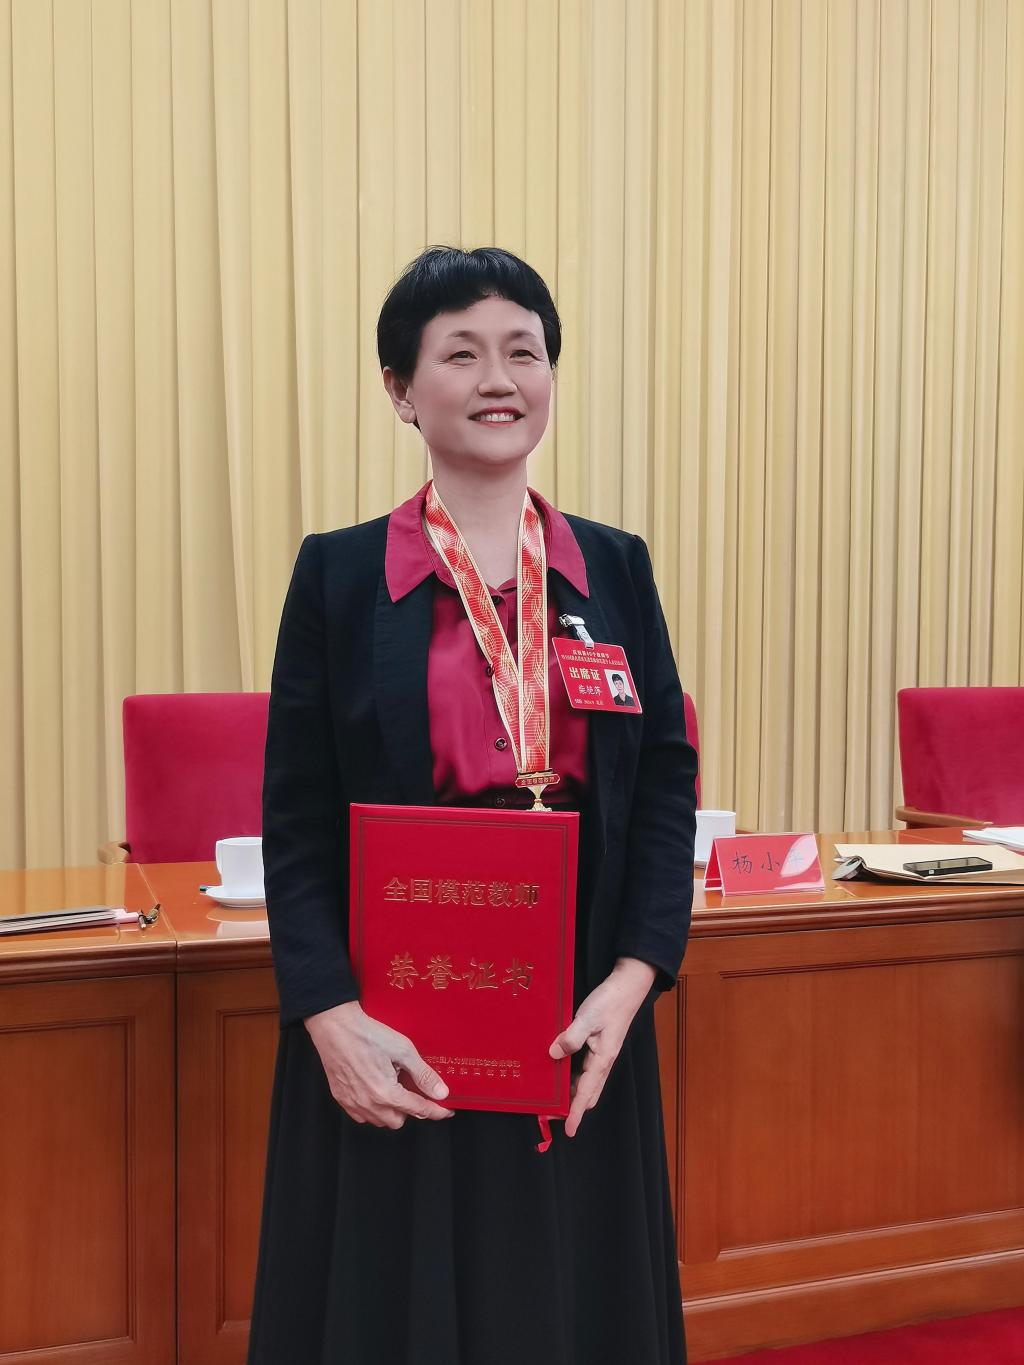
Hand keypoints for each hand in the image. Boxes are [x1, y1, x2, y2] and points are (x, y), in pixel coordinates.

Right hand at [305, 1000, 454, 1128]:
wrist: (336, 1027)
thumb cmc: (368, 1035)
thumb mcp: (403, 1050)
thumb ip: (423, 1075)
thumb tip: (441, 1092)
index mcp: (386, 1093)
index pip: (418, 1110)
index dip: (436, 1112)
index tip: (446, 1112)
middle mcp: (369, 1104)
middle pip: (399, 1121)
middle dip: (410, 1109)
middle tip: (412, 1089)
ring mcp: (353, 1104)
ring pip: (380, 1121)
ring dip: (391, 1111)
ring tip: (392, 1086)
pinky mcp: (342, 1099)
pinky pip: (363, 1116)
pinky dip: (373, 1109)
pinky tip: (375, 1090)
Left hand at [549, 957, 655, 1137]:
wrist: (627, 987)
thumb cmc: (610, 1002)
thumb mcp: (587, 1017)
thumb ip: (571, 1037)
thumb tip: (554, 1054)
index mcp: (602, 1058)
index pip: (586, 1092)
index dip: (576, 1112)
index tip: (568, 1130)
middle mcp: (603, 1062)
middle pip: (588, 1094)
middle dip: (572, 1108)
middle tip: (552, 1115)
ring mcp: (602, 1055)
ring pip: (587, 1084)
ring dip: (572, 1094)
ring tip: (553, 1098)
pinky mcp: (599, 1047)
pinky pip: (585, 1070)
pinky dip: (574, 1078)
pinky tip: (561, 1072)